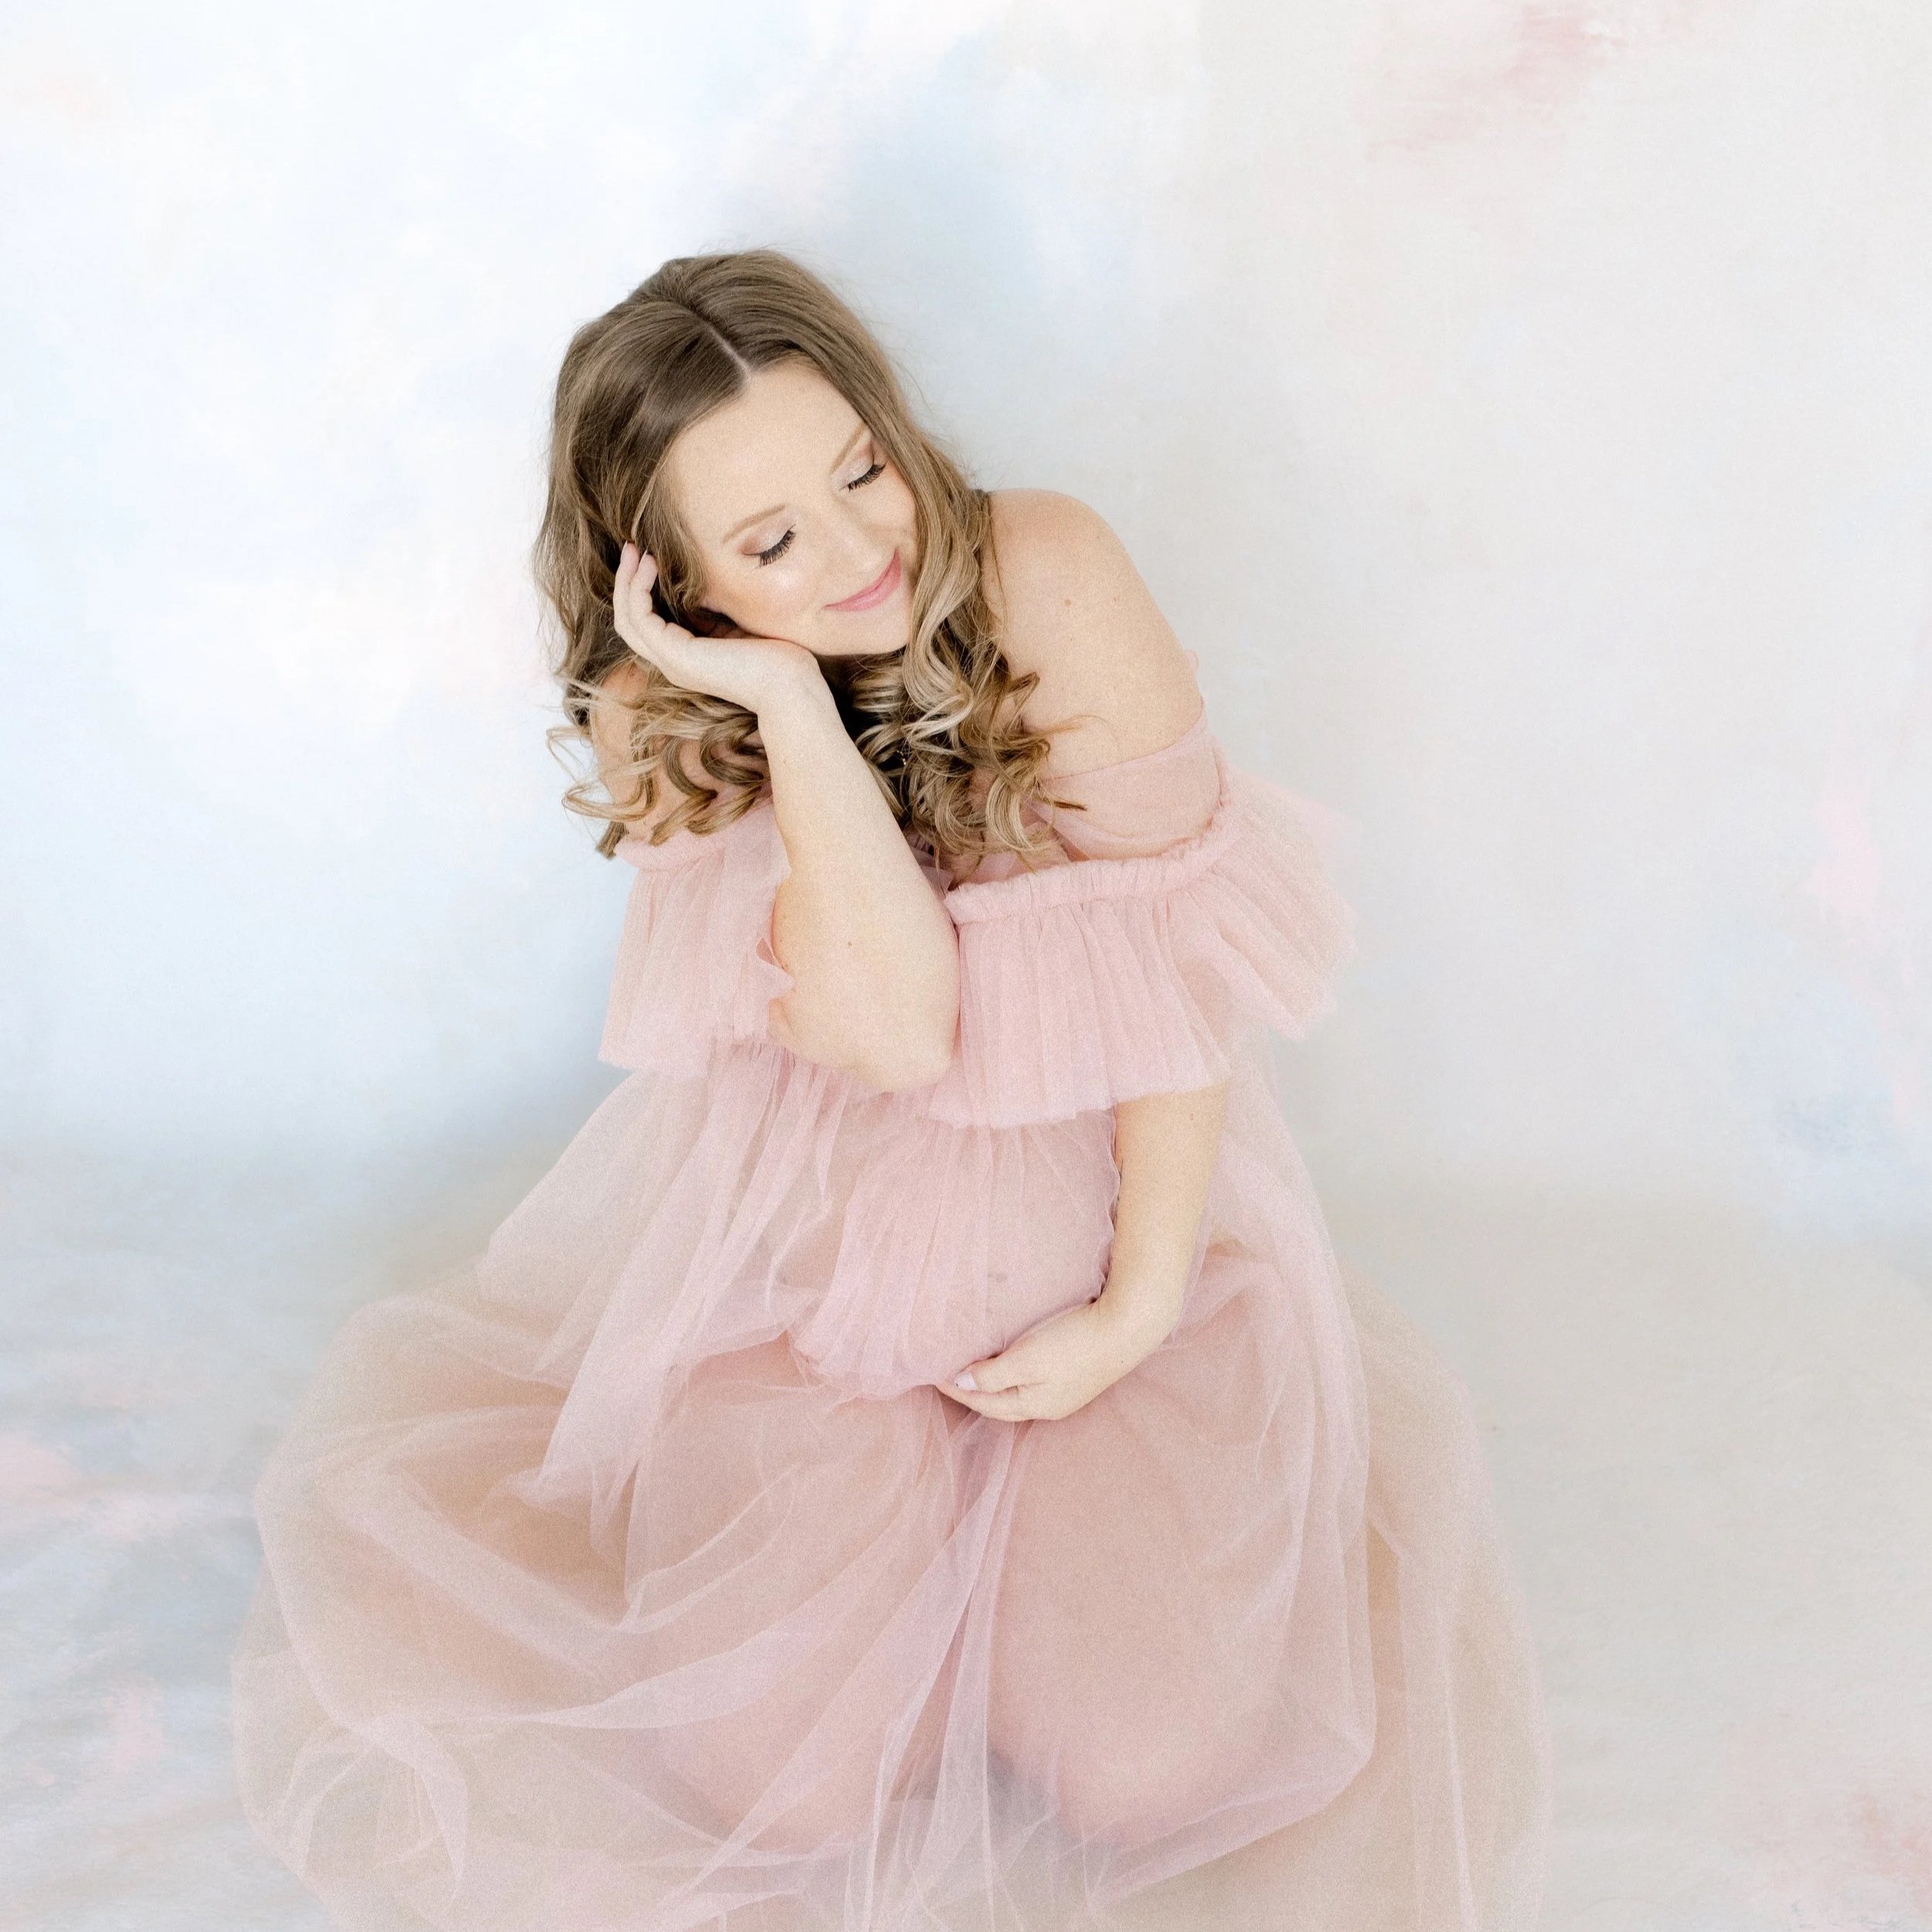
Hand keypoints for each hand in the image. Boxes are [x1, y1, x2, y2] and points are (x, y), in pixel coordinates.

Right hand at [613, 542, 818, 714]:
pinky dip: (639, 589)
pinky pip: (640, 618)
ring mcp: (672, 662)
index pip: (648, 625)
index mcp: (687, 659)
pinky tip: (652, 566)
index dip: (642, 590)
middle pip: (629, 622)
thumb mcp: (736, 628)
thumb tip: (702, 590)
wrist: (791, 686)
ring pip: (628, 620)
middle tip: (631, 547)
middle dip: (626, 581)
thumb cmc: (777, 660)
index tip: (650, 557)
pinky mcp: (677, 655)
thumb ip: (713, 615)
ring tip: (635, 550)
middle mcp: (673, 663)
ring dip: (627, 581)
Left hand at [941, 1295, 1169, 1422]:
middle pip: (1001, 1401)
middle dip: (975, 1389)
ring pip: (1019, 1389)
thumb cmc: (1076, 1343)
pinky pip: (1035, 1377)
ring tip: (976, 1365)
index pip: (985, 1401)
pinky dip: (1015, 1371)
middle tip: (949, 1372)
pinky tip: (1014, 1358)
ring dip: (995, 1380)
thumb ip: (992, 1373)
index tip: (933, 1373)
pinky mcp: (1078, 1371)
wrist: (1128, 1327)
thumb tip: (962, 1381)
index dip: (958, 1388)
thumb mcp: (1027, 1359)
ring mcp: (1067, 1389)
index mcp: (1035, 1405)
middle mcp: (1050, 1404)